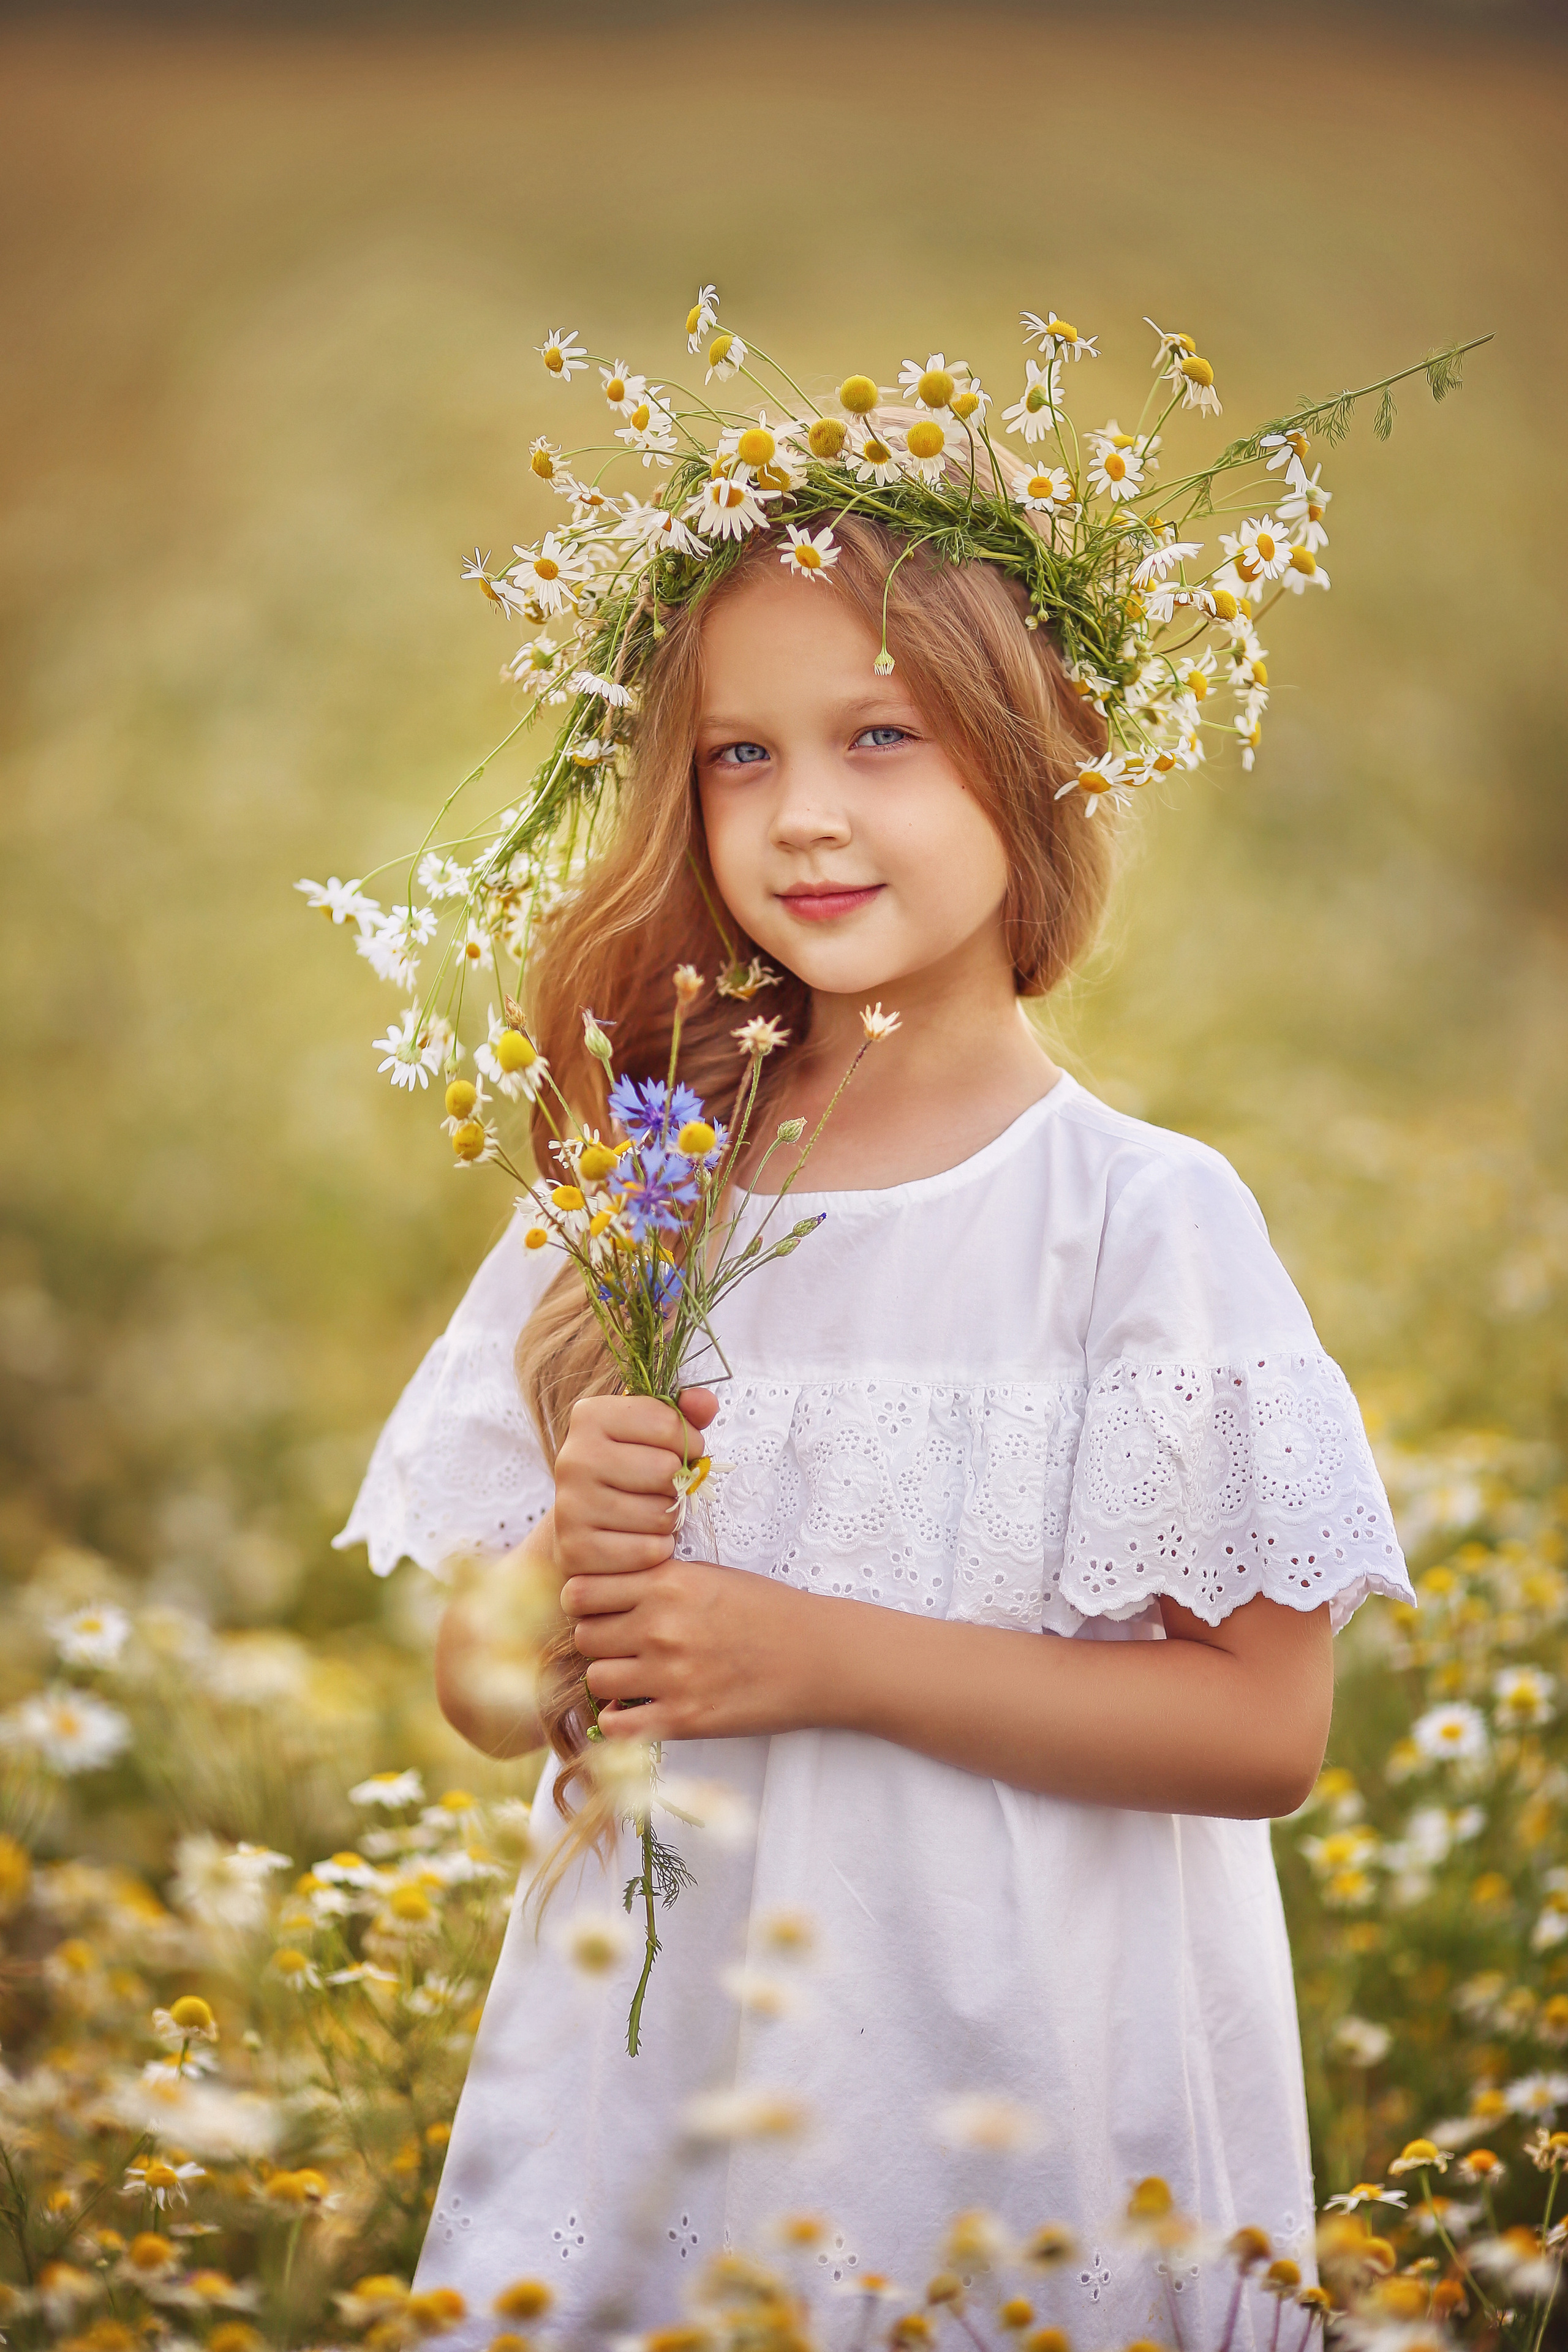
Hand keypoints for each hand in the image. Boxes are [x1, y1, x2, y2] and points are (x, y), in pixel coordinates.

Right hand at [552, 1387, 718, 1580]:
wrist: (582, 1525)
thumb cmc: (628, 1471)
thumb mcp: (653, 1433)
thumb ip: (685, 1413)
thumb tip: (705, 1402)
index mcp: (590, 1416)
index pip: (668, 1423)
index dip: (688, 1442)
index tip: (677, 1452)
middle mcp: (574, 1458)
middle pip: (666, 1470)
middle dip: (678, 1483)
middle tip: (664, 1488)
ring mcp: (571, 1505)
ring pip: (660, 1515)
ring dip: (668, 1519)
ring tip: (650, 1513)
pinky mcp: (576, 1550)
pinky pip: (647, 1551)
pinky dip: (656, 1550)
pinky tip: (640, 1539)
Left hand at [562, 1557, 829, 1743]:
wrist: (819, 1657)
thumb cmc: (767, 1611)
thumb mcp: (710, 1577)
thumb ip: (655, 1580)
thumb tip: (601, 1594)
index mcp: (667, 1582)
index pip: (581, 1591)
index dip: (586, 1603)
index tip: (604, 1611)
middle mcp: (661, 1625)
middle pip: (583, 1636)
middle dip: (598, 1642)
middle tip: (623, 1648)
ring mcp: (670, 1674)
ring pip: (596, 1679)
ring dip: (611, 1681)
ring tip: (638, 1678)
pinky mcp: (683, 1718)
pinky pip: (615, 1726)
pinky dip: (621, 1721)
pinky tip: (640, 1710)